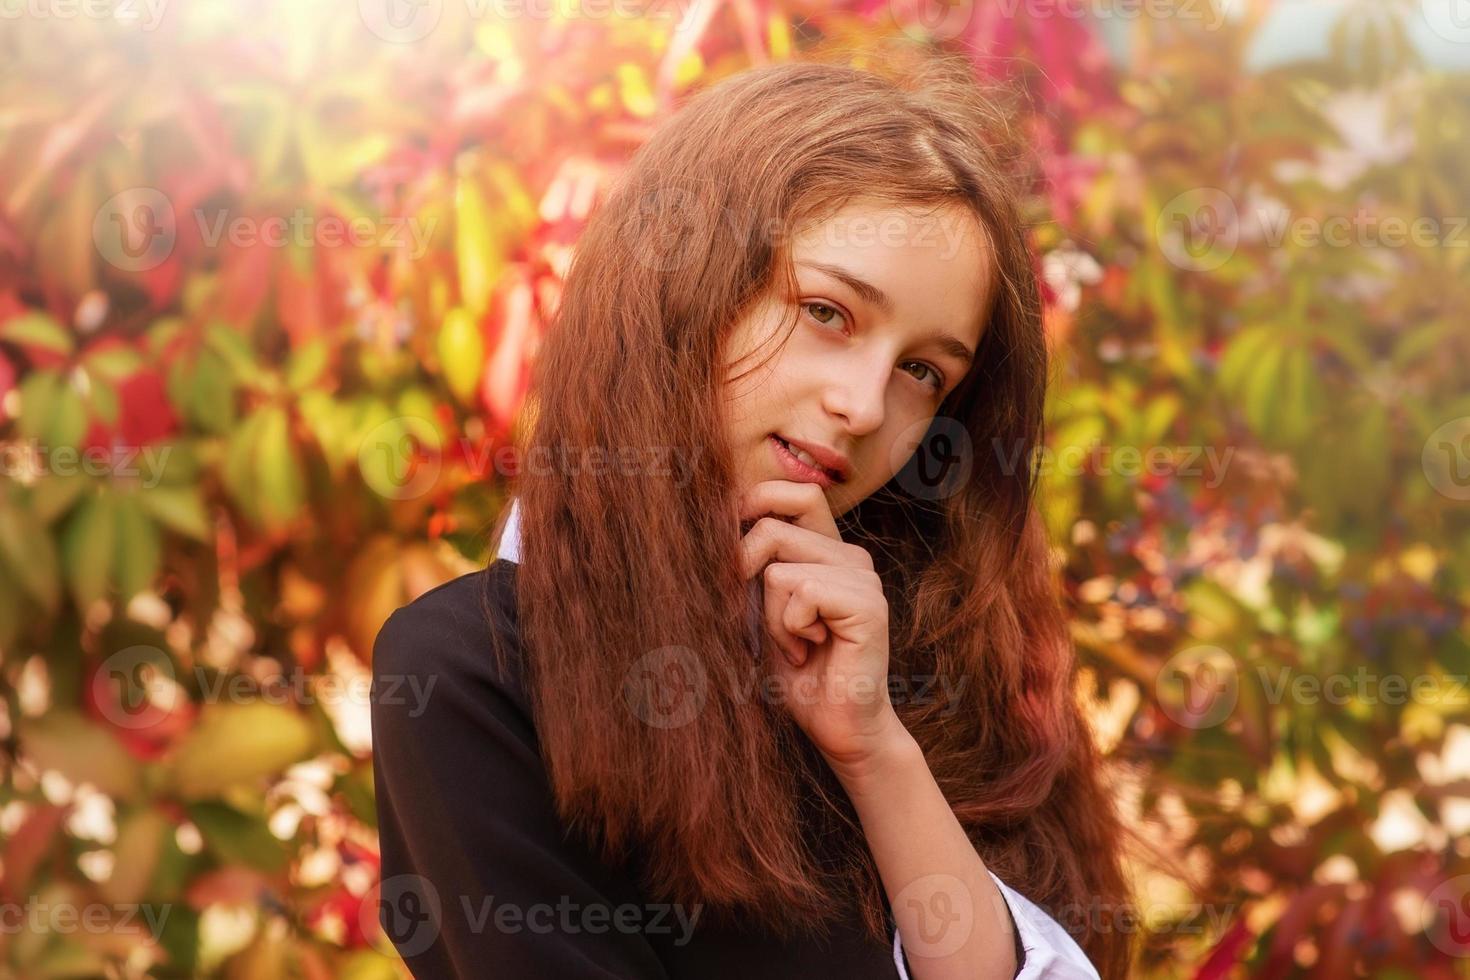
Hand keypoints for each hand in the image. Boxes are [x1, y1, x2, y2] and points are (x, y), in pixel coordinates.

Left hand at [737, 480, 909, 777]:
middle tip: (763, 619)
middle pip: (773, 526)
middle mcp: (851, 556)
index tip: (735, 552)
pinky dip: (789, 630)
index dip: (756, 503)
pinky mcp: (868, 605)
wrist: (838, 728)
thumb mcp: (761, 611)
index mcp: (829, 551)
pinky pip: (802, 593)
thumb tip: (712, 527)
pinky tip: (810, 651)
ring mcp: (864, 578)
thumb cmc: (797, 675)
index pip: (796, 491)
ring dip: (772, 617)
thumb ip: (752, 568)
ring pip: (780, 569)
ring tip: (796, 645)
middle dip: (747, 572)